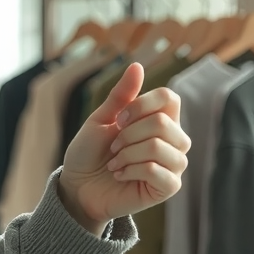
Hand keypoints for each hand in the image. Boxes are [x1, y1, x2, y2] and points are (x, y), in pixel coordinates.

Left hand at [57, 62, 189, 232]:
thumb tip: (136, 65)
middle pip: (163, 123)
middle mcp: (174, 141)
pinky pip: (155, 171)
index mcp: (161, 120)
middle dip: (127, 134)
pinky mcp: (167, 187)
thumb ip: (121, 95)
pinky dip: (131, 170)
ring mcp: (173, 165)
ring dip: (127, 153)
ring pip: (158, 147)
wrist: (78, 186)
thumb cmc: (90, 152)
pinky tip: (121, 175)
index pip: (170, 98)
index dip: (141, 105)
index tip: (118, 119)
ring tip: (115, 162)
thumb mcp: (101, 119)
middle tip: (113, 147)